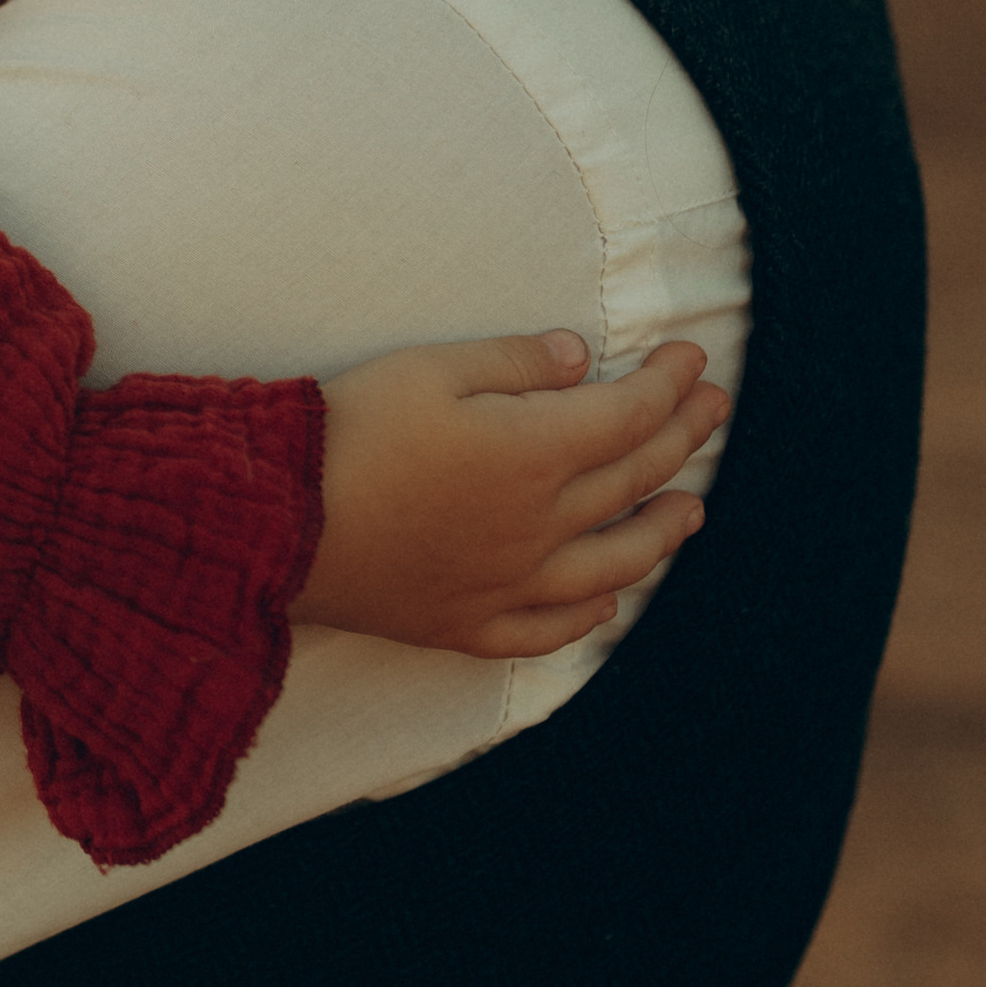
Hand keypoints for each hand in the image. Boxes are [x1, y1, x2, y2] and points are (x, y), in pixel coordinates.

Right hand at [296, 330, 728, 658]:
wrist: (274, 523)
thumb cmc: (347, 433)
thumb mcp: (429, 368)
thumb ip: (515, 363)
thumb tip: (582, 359)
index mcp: (535, 452)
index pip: (631, 415)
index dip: (671, 383)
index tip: (692, 356)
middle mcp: (540, 525)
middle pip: (634, 480)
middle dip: (683, 436)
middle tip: (712, 407)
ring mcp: (510, 583)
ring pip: (614, 564)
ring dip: (663, 533)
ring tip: (691, 510)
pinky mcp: (469, 623)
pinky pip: (549, 630)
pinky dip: (589, 616)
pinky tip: (606, 603)